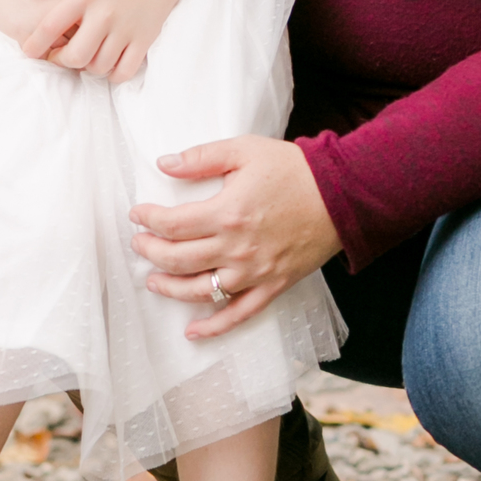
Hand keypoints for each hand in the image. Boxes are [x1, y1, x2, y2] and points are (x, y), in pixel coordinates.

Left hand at [21, 0, 175, 80]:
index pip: (51, 26)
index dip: (36, 44)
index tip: (30, 51)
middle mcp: (105, 14)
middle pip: (76, 56)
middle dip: (62, 61)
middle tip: (59, 55)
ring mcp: (126, 29)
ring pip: (99, 66)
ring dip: (87, 67)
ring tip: (83, 56)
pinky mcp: (143, 40)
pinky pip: (123, 72)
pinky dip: (112, 74)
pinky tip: (105, 63)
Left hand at [130, 138, 341, 337]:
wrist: (342, 194)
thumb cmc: (294, 169)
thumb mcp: (245, 150)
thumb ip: (202, 157)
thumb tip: (164, 164)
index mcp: (227, 213)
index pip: (172, 225)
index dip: (148, 220)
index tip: (138, 215)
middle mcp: (237, 248)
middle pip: (178, 260)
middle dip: (151, 252)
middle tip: (139, 244)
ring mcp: (255, 272)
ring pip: (200, 291)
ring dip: (170, 289)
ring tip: (153, 280)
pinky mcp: (272, 286)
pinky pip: (238, 314)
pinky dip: (213, 327)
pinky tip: (192, 330)